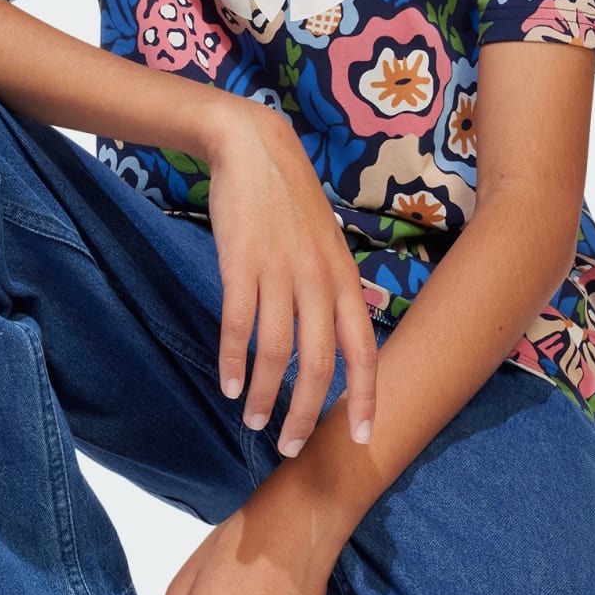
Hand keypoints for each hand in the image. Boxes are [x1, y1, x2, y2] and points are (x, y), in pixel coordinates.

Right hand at [201, 100, 378, 454]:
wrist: (255, 147)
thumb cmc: (291, 202)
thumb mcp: (327, 245)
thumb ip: (335, 290)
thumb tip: (340, 340)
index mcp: (344, 279)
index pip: (365, 350)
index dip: (367, 398)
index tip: (364, 439)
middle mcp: (318, 280)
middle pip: (318, 364)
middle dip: (305, 414)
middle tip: (290, 447)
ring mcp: (279, 272)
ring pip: (275, 352)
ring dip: (262, 395)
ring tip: (252, 421)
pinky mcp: (241, 264)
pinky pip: (238, 325)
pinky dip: (232, 361)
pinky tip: (227, 385)